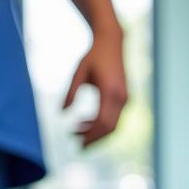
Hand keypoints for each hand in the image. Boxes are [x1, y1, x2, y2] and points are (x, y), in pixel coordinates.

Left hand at [63, 27, 127, 146]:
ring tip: (75, 132)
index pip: (102, 121)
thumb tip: (62, 114)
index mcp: (110, 92)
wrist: (112, 43)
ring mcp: (126, 100)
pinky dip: (100, 124)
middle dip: (94, 139)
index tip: (76, 141)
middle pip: (109, 128)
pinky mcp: (125, 100)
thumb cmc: (93, 56)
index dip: (90, 134)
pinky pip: (114, 118)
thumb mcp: (78, 73)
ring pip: (113, 125)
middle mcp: (122, 99)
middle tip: (77, 145)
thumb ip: (70, 93)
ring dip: (95, 132)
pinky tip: (84, 122)